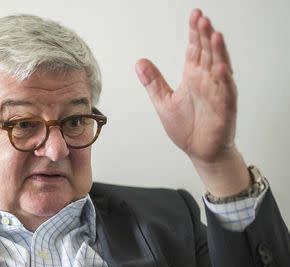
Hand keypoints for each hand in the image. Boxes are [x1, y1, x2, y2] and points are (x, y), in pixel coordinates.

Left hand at [136, 9, 250, 196]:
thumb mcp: (163, 102)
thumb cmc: (186, 128)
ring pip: (219, 67)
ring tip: (214, 34)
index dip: (194, 33)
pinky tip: (221, 65)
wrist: (200, 151)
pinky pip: (225, 91)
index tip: (194, 16)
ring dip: (217, 51)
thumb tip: (140, 62)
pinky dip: (223, 78)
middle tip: (201, 18)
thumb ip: (153, 82)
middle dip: (205, 35)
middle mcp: (207, 81)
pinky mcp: (225, 108)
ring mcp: (217, 93)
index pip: (194, 50)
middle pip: (207, 53)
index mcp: (193, 78)